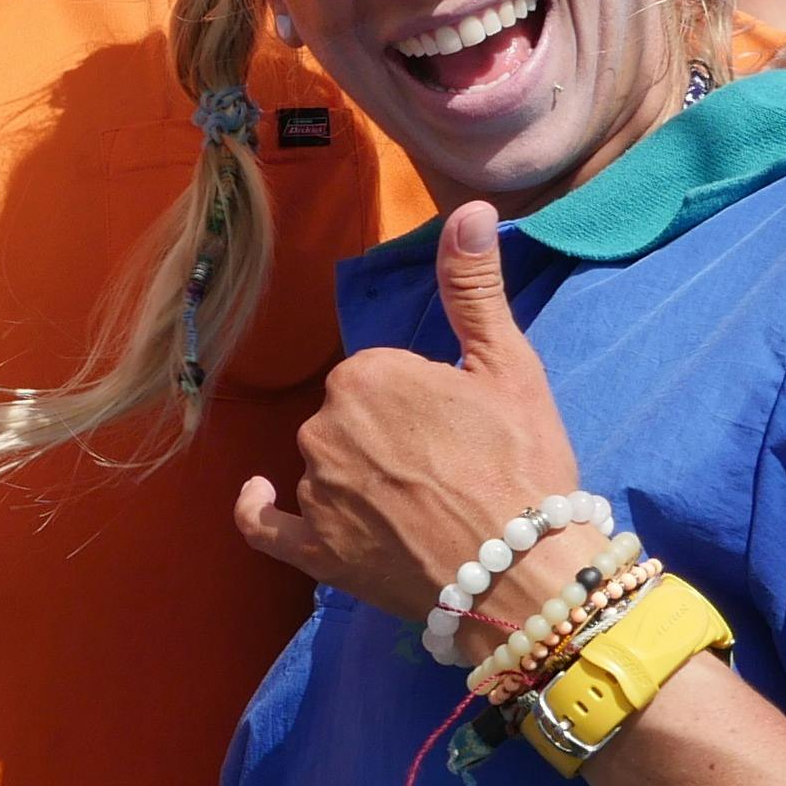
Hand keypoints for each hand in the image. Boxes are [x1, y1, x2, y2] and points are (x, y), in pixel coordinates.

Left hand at [235, 204, 591, 629]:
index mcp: (367, 374)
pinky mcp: (315, 552)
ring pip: (326, 468)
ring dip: (357, 479)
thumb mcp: (509, 365)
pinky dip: (261, 509)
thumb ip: (474, 287)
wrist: (525, 577)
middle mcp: (325, 427)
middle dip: (390, 437)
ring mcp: (316, 493)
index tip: (461, 426)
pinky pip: (266, 526)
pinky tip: (261, 496)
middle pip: (351, 419)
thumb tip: (469, 209)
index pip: (381, 376)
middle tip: (450, 469)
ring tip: (421, 506)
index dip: (423, 399)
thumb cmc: (523, 465)